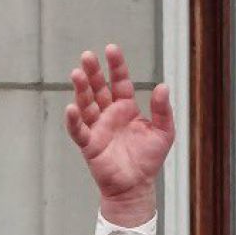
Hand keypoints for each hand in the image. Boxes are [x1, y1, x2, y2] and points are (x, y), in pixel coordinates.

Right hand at [63, 45, 173, 225]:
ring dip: (80, 89)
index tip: (111, 49)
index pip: (120, 82)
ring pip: (86, 104)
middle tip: (87, 56)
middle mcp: (109, 114)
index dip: (116, 66)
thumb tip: (162, 86)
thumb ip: (163, 110)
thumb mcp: (164, 132)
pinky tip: (71, 107)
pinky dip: (73, 120)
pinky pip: (78, 130)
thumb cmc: (149, 159)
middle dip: (93, 72)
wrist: (137, 186)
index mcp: (126, 108)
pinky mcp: (89, 144)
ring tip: (76, 73)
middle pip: (98, 88)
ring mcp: (97, 127)